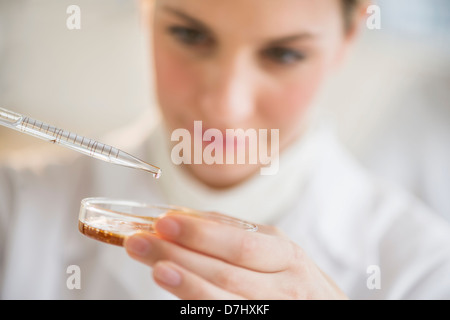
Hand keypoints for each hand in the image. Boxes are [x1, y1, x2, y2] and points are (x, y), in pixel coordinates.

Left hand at [124, 213, 346, 299]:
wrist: (319, 310)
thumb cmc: (293, 280)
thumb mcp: (276, 252)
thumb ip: (238, 235)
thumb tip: (187, 217)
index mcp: (286, 255)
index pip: (239, 244)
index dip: (200, 234)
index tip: (162, 222)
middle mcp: (286, 285)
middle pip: (226, 270)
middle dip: (180, 254)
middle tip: (140, 241)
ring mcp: (276, 311)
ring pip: (225, 298)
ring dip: (185, 281)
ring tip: (153, 266)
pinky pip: (229, 317)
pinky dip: (200, 305)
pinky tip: (178, 293)